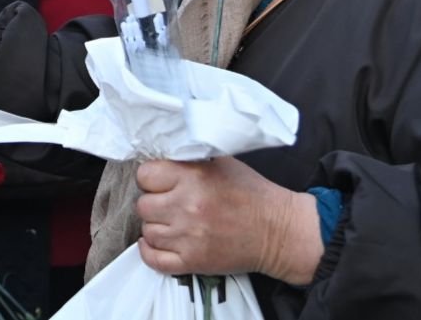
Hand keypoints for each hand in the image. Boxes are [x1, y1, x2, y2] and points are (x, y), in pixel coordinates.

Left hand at [134, 157, 321, 286]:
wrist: (277, 231)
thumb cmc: (250, 192)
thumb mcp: (220, 163)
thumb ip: (188, 159)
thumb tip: (160, 158)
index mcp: (193, 178)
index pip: (145, 175)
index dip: (151, 178)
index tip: (161, 181)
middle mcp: (187, 207)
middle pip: (143, 205)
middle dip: (153, 202)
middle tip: (168, 202)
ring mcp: (188, 237)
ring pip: (147, 231)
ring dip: (156, 226)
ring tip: (171, 222)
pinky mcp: (192, 262)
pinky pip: (153, 259)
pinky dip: (150, 251)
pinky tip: (157, 242)